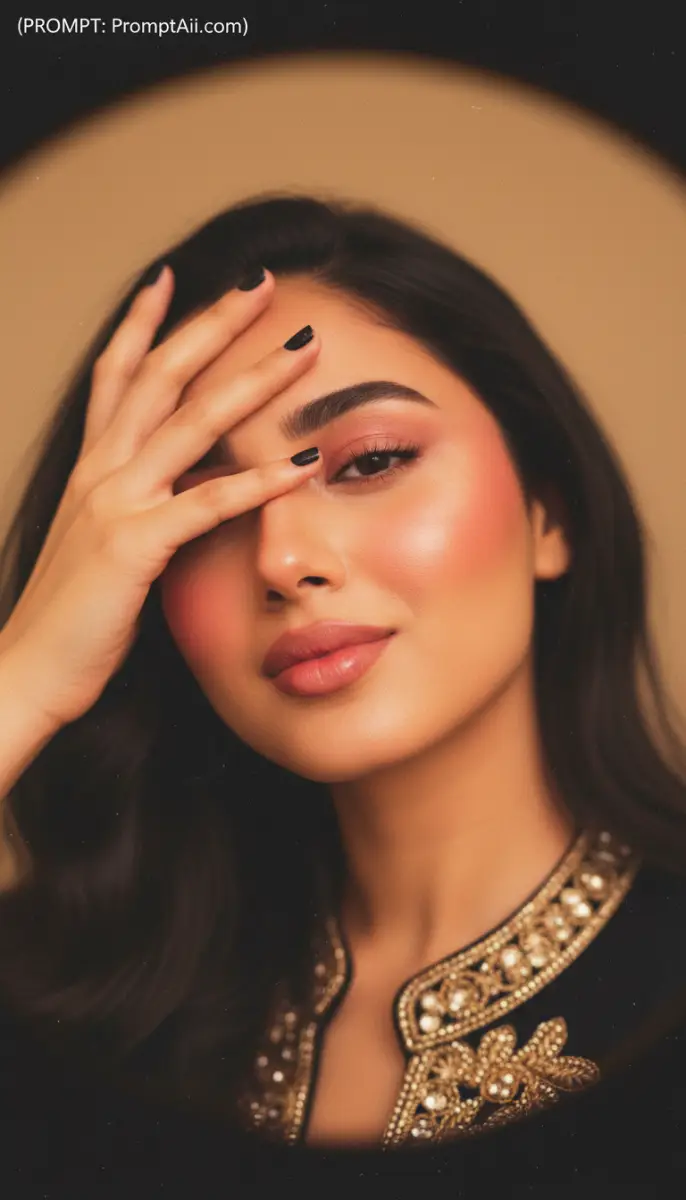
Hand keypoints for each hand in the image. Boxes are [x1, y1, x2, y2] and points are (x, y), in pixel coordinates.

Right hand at [0, 266, 320, 729]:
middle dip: (213, 324)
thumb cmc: (70, 620)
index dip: (144, 323)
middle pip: (162, 375)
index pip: (119, 375)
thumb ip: (137, 510)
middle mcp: (101, 472)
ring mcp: (114, 503)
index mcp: (92, 469)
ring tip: (303, 347)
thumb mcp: (103, 547)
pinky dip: (257, 483)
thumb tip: (179, 496)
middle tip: (260, 283)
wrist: (26, 671)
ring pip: (192, 421)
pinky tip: (300, 466)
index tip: (173, 276)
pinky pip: (205, 504)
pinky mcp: (133, 546)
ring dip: (253, 380)